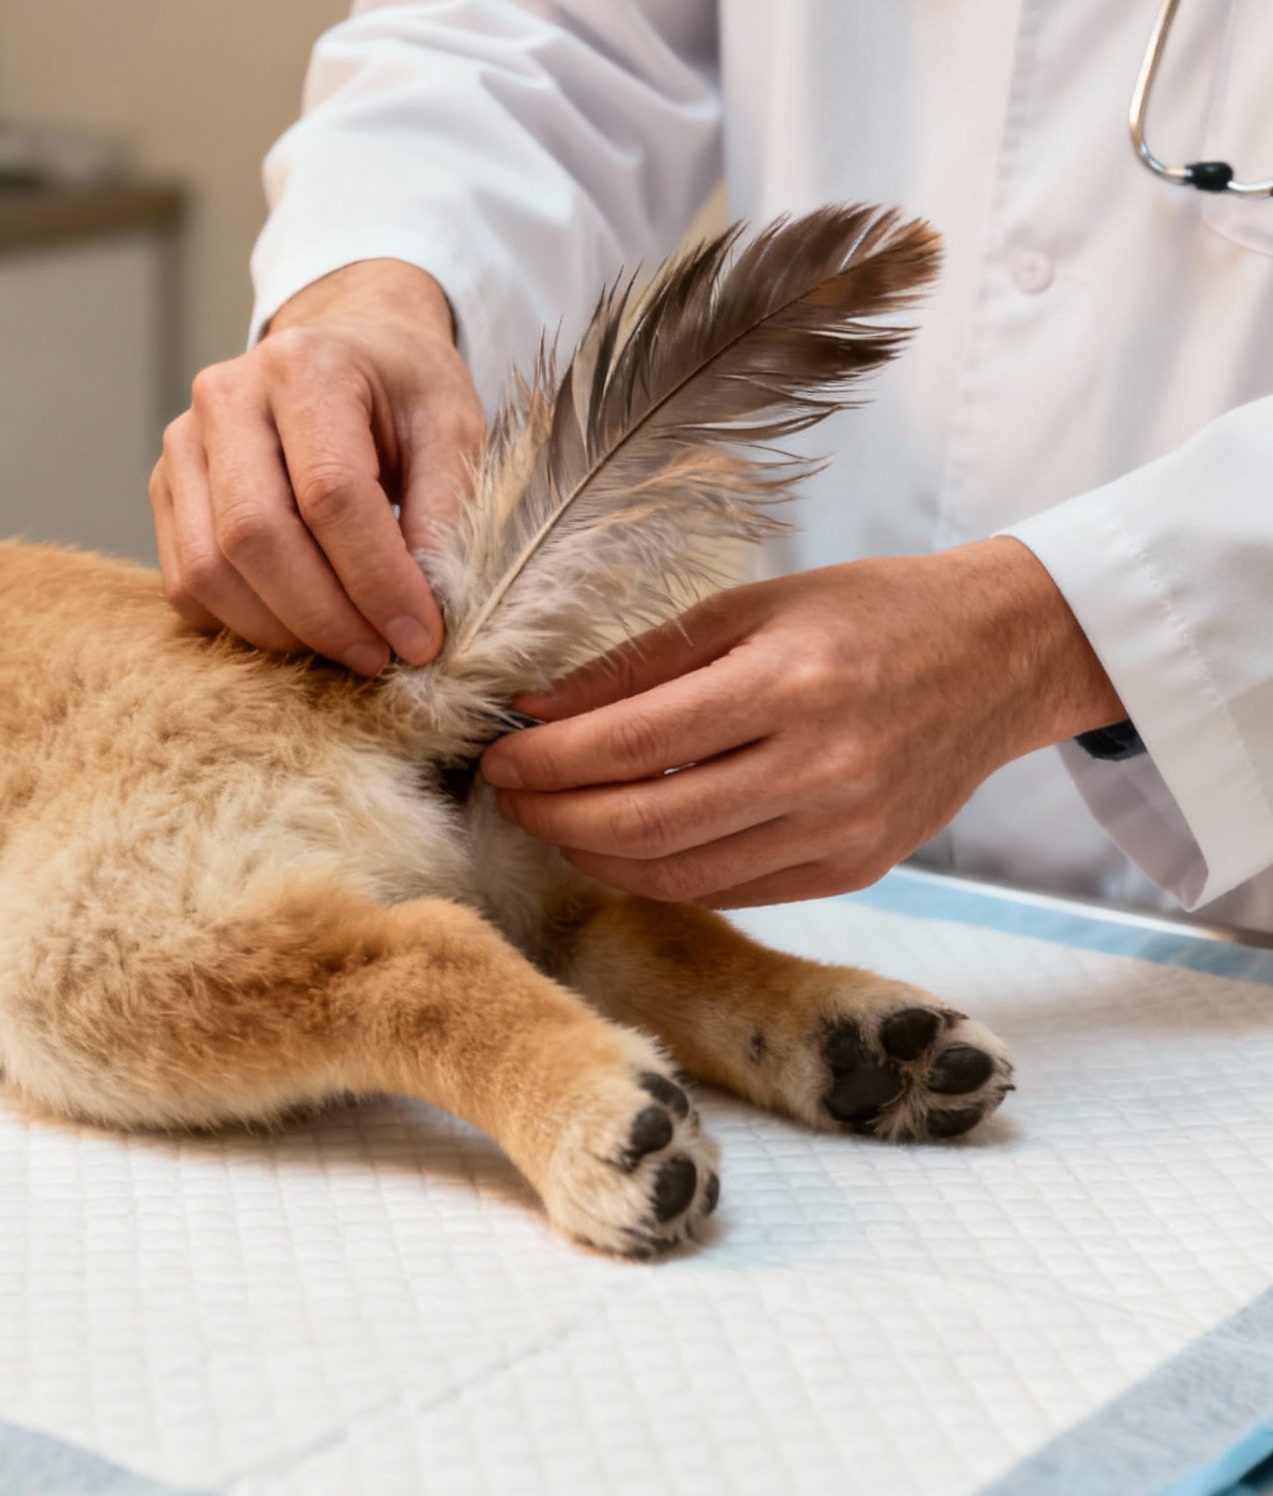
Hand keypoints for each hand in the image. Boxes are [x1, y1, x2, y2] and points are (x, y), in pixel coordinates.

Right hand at [151, 258, 485, 666]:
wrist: (348, 353)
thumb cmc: (405, 393)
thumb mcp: (455, 429)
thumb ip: (446, 512)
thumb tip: (427, 608)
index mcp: (304, 365)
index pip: (330, 492)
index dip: (376, 578)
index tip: (421, 637)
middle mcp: (227, 396)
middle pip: (254, 534)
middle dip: (323, 617)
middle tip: (380, 657)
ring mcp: (183, 443)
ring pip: (207, 569)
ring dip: (280, 631)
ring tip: (347, 648)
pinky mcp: (166, 488)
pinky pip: (184, 584)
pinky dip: (241, 624)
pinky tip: (301, 625)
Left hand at [480, 539, 1122, 907]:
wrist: (999, 656)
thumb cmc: (871, 611)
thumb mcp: (754, 603)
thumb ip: (643, 661)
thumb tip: (539, 710)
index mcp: (788, 683)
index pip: (631, 743)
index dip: (547, 760)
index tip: (496, 755)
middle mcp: (818, 769)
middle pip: (643, 823)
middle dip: (553, 816)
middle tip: (508, 796)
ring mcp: (839, 832)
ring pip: (678, 874)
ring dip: (595, 856)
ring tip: (554, 822)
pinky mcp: (853, 871)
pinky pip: (730, 891)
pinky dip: (661, 876)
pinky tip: (624, 846)